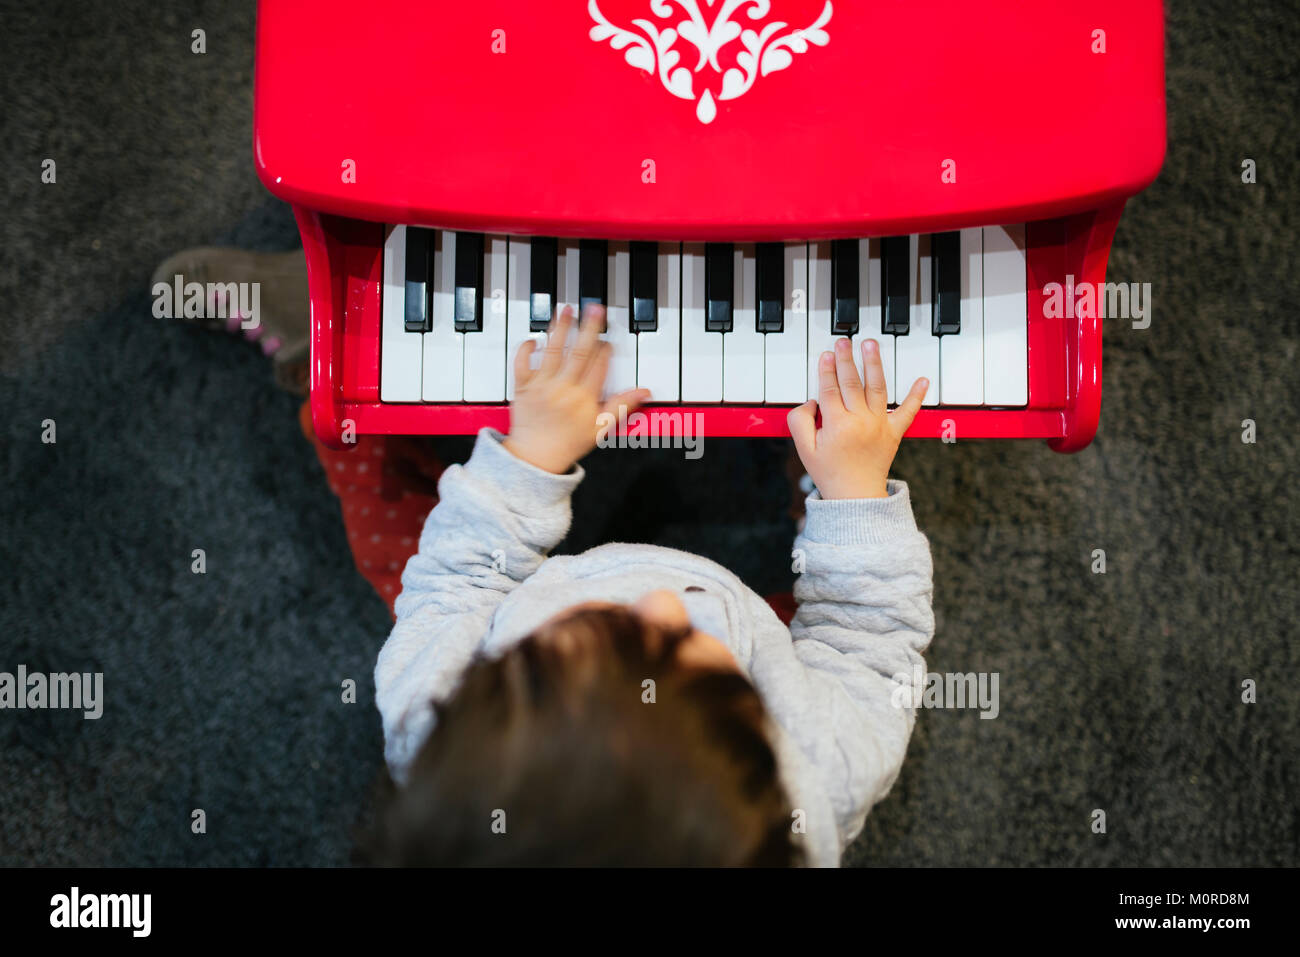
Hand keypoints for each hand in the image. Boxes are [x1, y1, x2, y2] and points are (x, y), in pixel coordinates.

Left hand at [504, 305, 650, 473]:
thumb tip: (644, 391)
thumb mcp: (601, 428)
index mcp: (584, 398)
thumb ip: (622, 406)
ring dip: (560, 328)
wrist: (535, 458)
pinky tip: (534, 338)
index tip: (609, 339)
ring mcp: (541, 386)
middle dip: (588, 328)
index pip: (598, 366)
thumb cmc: (567, 444)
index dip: (605, 350)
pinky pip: (522, 363)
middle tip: (595, 309)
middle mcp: (563, 389)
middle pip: (578, 352)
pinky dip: (526, 349)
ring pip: (552, 351)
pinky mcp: (522, 387)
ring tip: (567, 310)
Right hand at [787, 337, 926, 498]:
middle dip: (846, 360)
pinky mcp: (894, 433)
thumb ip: (801, 422)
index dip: (826, 371)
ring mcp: (880, 425)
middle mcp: (861, 422)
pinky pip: (908, 412)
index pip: (830, 390)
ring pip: (877, 388)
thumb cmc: (829, 474)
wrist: (856, 497)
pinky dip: (917, 396)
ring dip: (874, 364)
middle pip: (852, 383)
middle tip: (843, 341)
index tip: (826, 354)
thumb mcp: (805, 450)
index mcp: (837, 426)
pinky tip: (923, 380)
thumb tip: (811, 402)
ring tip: (870, 345)